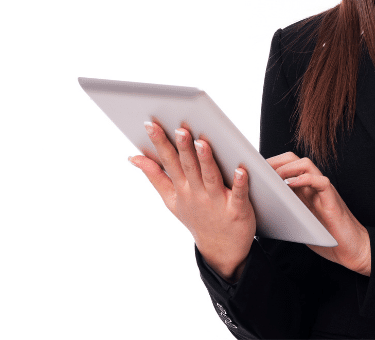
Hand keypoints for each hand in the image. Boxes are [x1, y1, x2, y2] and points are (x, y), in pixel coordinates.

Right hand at [129, 121, 255, 282]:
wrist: (221, 250)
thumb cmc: (196, 217)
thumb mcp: (171, 200)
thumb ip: (154, 176)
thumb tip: (133, 157)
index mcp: (181, 188)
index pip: (168, 161)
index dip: (160, 143)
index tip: (151, 124)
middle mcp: (197, 194)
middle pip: (189, 167)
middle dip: (183, 148)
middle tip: (179, 129)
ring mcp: (216, 203)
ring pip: (211, 178)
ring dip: (206, 161)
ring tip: (202, 143)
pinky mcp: (237, 211)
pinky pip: (238, 195)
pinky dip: (240, 183)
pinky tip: (241, 170)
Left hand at [269, 152, 371, 275]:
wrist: (352, 249)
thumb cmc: (326, 237)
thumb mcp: (299, 223)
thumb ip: (285, 212)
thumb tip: (261, 211)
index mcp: (304, 190)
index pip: (287, 166)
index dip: (271, 165)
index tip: (254, 169)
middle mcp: (313, 186)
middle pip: (294, 160)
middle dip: (276, 160)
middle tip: (260, 169)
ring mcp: (323, 190)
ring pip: (306, 165)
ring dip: (288, 167)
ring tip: (273, 175)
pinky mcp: (332, 199)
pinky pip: (320, 181)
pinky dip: (305, 179)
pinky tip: (291, 184)